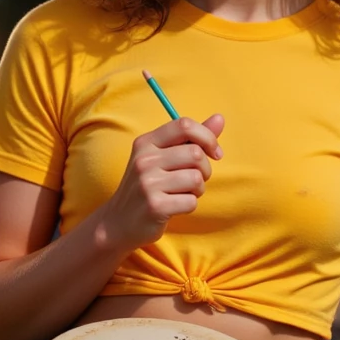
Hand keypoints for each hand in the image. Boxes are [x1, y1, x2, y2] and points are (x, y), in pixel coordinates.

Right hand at [103, 113, 224, 250]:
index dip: (207, 137)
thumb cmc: (148, 186)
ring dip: (198, 189)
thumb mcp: (163, 158)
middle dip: (204, 169)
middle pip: (196, 154)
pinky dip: (189, 206)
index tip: (215, 153)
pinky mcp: (155, 206)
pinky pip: (191, 202)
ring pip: (196, 178)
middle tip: (194, 180)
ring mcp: (148, 183)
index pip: (184, 125)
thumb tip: (220, 117)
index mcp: (146, 143)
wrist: (119, 222)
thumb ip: (192, 138)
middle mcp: (144, 159)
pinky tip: (175, 207)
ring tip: (183, 194)